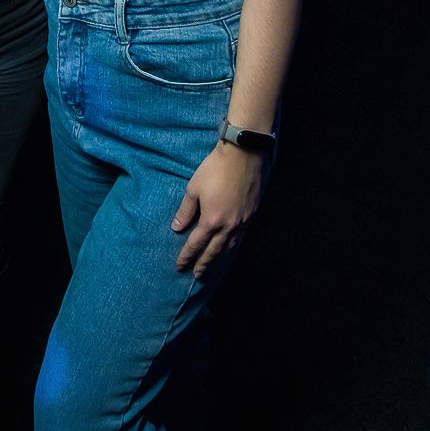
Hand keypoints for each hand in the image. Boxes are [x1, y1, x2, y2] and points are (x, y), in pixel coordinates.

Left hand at [171, 144, 263, 277]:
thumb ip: (185, 211)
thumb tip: (177, 228)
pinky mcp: (252, 214)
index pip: (196, 244)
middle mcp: (228, 226)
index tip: (180, 266)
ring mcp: (242, 221)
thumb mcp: (193, 188)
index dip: (187, 256)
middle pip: (214, 251)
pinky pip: (241, 237)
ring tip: (213, 265)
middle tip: (197, 275)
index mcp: (211, 220)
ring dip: (220, 258)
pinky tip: (230, 247)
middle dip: (204, 264)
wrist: (244, 155)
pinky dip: (233, 246)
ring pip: (230, 247)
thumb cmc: (215, 169)